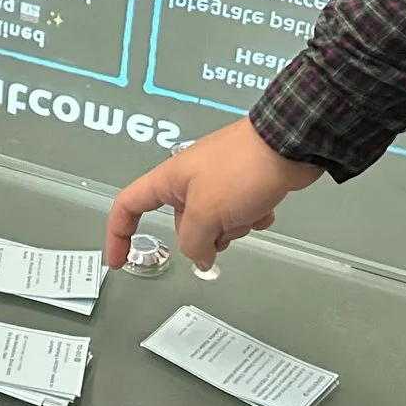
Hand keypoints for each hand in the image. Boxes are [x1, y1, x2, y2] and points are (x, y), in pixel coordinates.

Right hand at [105, 116, 322, 270]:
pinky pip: (239, 213)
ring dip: (233, 226)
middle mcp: (189, 180)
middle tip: (226, 227)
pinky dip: (252, 216)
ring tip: (249, 210)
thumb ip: (193, 241)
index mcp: (169, 180)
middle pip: (182, 224)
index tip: (119, 262)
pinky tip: (266, 208)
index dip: (118, 235)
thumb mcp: (206, 212)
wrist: (286, 143)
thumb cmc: (239, 173)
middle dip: (206, 236)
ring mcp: (217, 181)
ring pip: (214, 223)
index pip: (128, 206)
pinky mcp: (243, 183)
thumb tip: (200, 258)